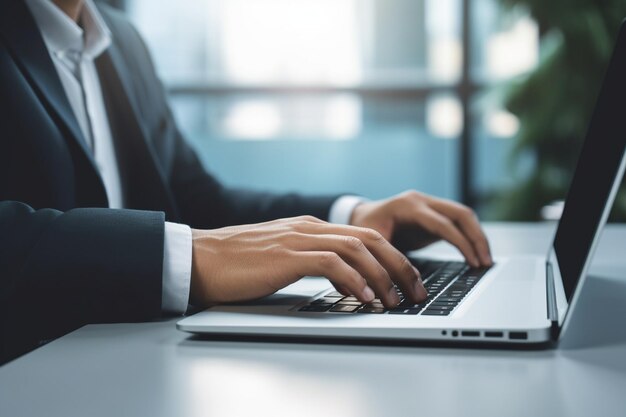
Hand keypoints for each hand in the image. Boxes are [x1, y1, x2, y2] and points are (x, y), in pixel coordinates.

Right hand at [190, 216, 427, 307]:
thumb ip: (311, 261)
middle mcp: (309, 228)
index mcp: (309, 227)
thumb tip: (341, 281)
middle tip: (416, 291)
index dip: (392, 258)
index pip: (364, 236)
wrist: (199, 259)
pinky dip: (354, 281)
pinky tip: (365, 298)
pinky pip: (332, 263)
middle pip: (370, 239)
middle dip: (399, 265)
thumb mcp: (281, 258)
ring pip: (357, 249)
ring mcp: (298, 239)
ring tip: (395, 300)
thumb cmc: (236, 264)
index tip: (408, 281)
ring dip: (382, 276)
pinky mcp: (286, 256)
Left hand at [350, 191, 491, 267]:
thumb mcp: (372, 243)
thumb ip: (391, 258)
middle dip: (477, 238)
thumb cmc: (362, 229)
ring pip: (463, 216)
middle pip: (460, 213)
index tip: (473, 262)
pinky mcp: (434, 215)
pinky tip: (475, 255)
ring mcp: (429, 205)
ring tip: (485, 261)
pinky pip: (458, 222)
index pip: (442, 223)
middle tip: (485, 262)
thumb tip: (414, 280)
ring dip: (477, 237)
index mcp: (407, 206)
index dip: (461, 243)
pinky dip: (469, 237)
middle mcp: (422, 201)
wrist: (360, 217)